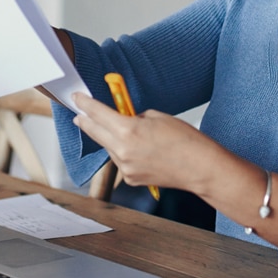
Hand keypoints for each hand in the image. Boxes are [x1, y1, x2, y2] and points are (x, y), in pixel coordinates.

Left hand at [71, 93, 222, 192]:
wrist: (200, 168)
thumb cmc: (185, 140)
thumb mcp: (158, 117)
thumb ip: (135, 116)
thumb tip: (124, 118)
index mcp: (127, 130)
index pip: (97, 113)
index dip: (84, 104)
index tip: (77, 98)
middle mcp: (121, 150)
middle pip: (94, 132)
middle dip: (85, 121)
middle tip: (79, 114)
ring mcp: (125, 167)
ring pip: (109, 147)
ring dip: (111, 139)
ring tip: (131, 135)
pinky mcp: (131, 179)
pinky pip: (121, 161)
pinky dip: (125, 154)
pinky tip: (142, 152)